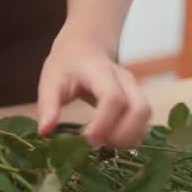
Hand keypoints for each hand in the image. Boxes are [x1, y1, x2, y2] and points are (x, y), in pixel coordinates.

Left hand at [37, 32, 150, 147]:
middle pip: (140, 109)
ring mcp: (135, 88)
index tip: (85, 139)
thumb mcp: (50, 80)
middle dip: (122, 135)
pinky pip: (144, 122)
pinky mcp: (138, 99)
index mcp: (100, 71)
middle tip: (96, 145)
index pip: (113, 97)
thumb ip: (48, 105)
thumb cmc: (67, 64)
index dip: (103, 123)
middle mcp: (124, 79)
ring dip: (128, 138)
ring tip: (103, 144)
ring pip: (146, 117)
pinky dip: (132, 137)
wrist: (85, 47)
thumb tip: (44, 132)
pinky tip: (111, 141)